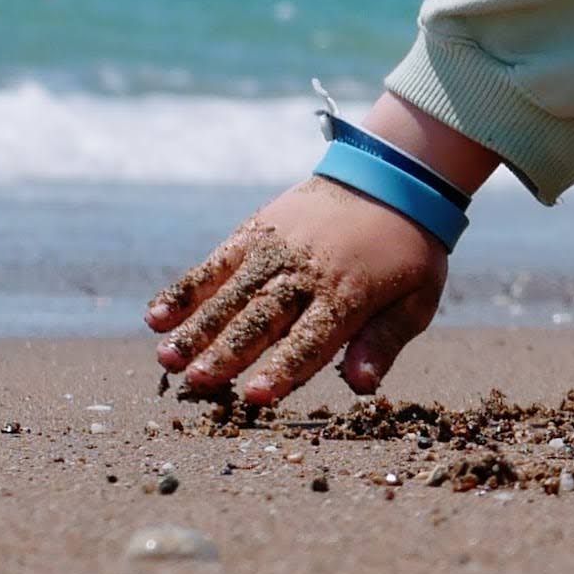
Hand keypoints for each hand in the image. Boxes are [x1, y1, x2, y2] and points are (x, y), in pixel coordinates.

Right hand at [149, 94, 487, 403]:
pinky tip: (156, 317)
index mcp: (348, 294)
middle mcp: (306, 273)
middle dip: (229, 352)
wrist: (391, 178)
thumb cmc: (406, 250)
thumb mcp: (417, 297)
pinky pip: (214, 264)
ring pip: (230, 295)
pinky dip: (184, 290)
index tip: (257, 395)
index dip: (285, 368)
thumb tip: (363, 384)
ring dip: (197, 328)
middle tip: (197, 382)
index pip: (312, 339)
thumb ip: (385, 340)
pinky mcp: (253, 235)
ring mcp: (275, 252)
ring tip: (167, 359)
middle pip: (262, 319)